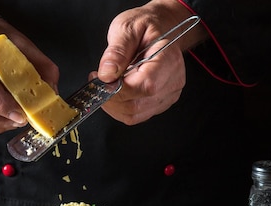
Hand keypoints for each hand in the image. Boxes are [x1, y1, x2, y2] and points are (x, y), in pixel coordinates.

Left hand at [94, 1, 204, 124]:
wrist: (161, 28)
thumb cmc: (146, 26)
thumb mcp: (126, 28)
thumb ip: (116, 51)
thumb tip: (107, 74)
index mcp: (168, 59)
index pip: (143, 87)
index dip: (117, 89)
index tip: (99, 78)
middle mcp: (172, 81)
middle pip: (136, 105)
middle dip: (110, 97)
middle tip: (98, 80)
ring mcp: (168, 94)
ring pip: (134, 114)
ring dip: (113, 104)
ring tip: (107, 84)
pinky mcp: (161, 102)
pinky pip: (136, 115)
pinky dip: (120, 107)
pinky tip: (116, 91)